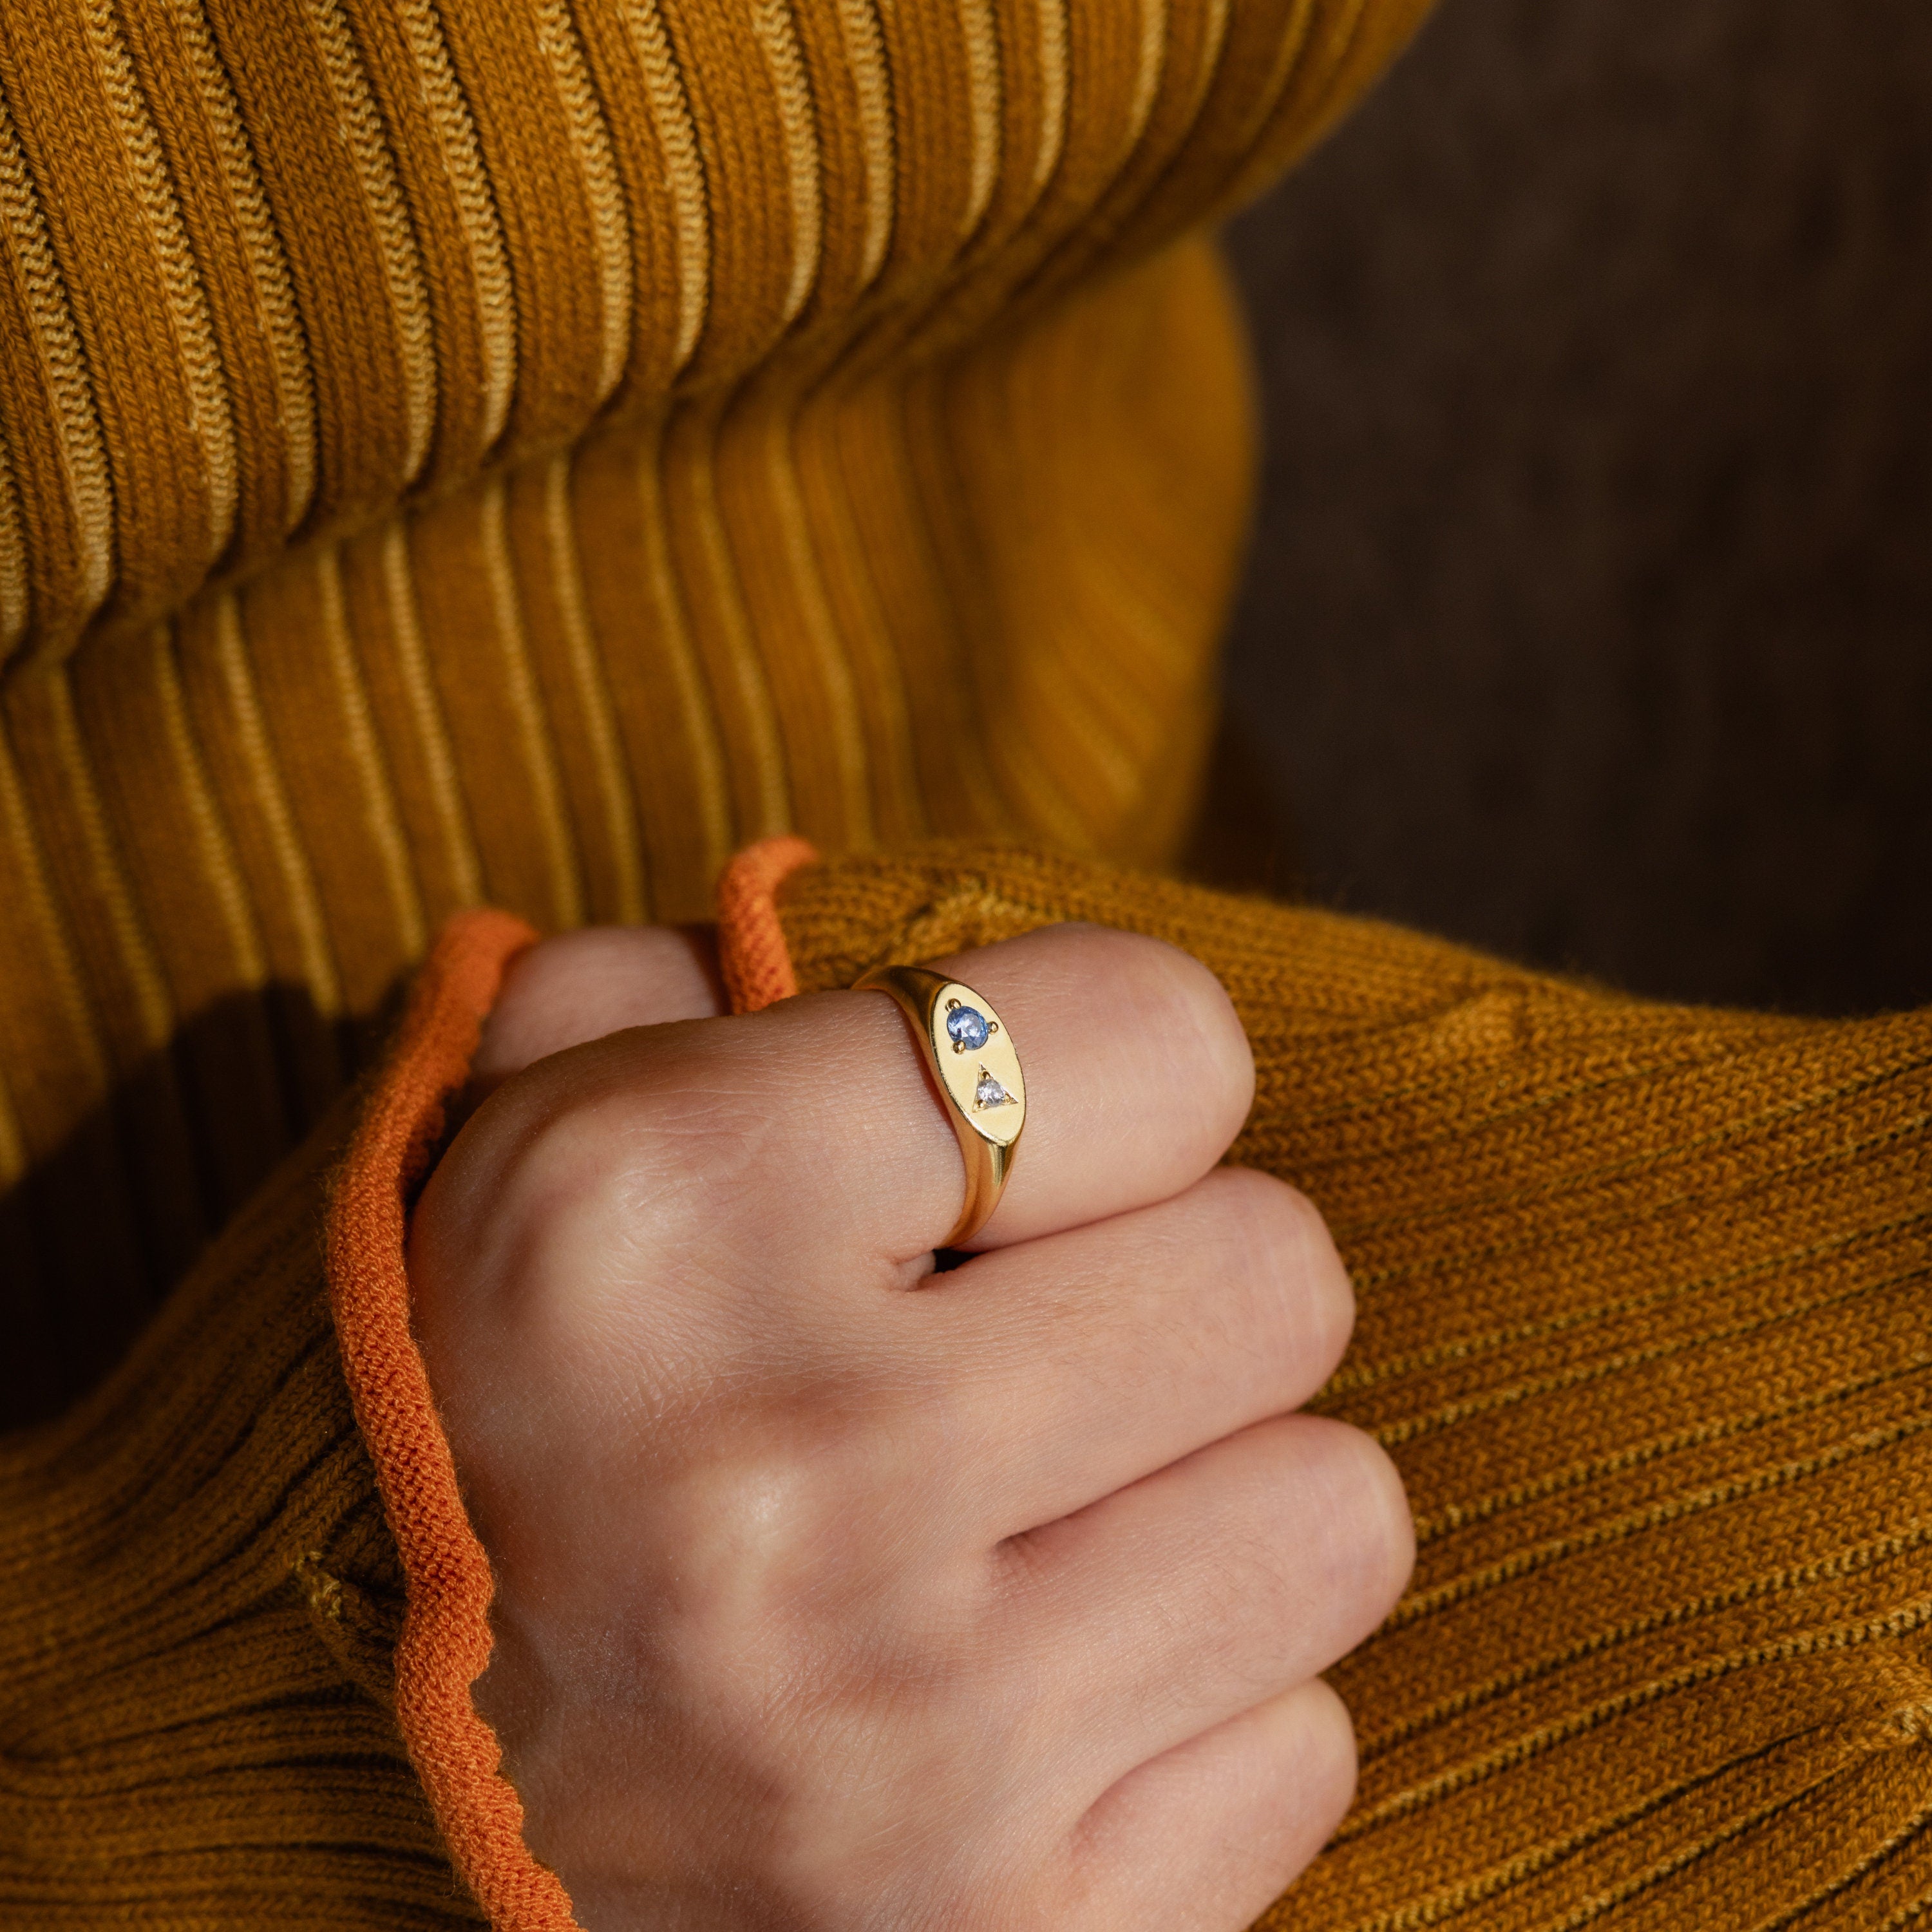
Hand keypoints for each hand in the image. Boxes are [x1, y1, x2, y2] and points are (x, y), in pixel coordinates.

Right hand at [409, 922, 1413, 1929]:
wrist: (329, 1780)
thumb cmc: (463, 1407)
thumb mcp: (507, 1137)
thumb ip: (676, 984)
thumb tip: (877, 921)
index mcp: (666, 1210)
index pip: (1166, 1038)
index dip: (1113, 1074)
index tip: (1022, 1146)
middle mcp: (795, 1479)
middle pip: (1284, 1273)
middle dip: (1168, 1283)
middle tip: (1020, 1342)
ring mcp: (912, 1753)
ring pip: (1335, 1513)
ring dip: (1207, 1496)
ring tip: (1031, 1524)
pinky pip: (1303, 1743)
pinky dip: (1190, 1712)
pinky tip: (1021, 1701)